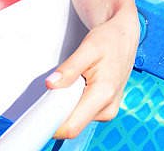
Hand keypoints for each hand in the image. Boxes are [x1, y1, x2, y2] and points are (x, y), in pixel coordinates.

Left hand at [48, 8, 139, 138]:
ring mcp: (107, 111)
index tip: (39, 115)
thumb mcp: (88, 48)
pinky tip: (79, 86)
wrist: (124, 37)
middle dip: (58, 110)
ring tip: (74, 82)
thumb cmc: (109, 40)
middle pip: (71, 124)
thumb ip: (69, 68)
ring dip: (67, 104)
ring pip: (75, 120)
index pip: (72, 126)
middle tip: (57, 87)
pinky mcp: (104, 109)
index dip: (52, 125)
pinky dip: (74, 103)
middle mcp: (107, 108)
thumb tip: (51, 84)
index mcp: (104, 94)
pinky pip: (81, 114)